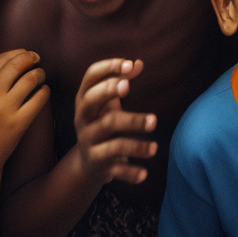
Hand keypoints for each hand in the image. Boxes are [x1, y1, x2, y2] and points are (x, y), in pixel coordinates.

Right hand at [0, 49, 48, 178]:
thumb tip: (8, 61)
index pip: (0, 59)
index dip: (16, 52)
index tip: (25, 54)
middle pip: (17, 64)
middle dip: (31, 58)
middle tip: (37, 60)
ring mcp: (5, 109)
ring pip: (31, 78)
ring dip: (40, 73)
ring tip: (40, 76)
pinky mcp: (18, 123)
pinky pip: (39, 98)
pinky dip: (45, 91)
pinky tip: (43, 92)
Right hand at [74, 59, 156, 185]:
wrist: (89, 163)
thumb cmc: (103, 121)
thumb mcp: (109, 102)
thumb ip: (122, 81)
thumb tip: (138, 63)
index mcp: (84, 101)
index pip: (89, 78)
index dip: (107, 69)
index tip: (129, 65)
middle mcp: (83, 122)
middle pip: (93, 104)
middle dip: (110, 93)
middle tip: (130, 88)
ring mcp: (90, 145)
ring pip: (112, 141)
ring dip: (135, 141)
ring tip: (155, 138)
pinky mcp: (100, 166)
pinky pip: (116, 170)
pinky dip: (130, 173)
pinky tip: (145, 173)